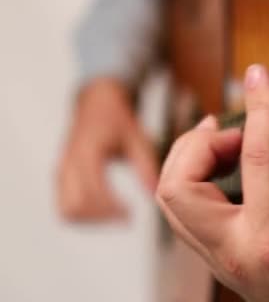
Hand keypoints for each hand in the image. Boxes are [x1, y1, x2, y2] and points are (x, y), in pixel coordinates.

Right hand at [57, 79, 158, 221]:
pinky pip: (64, 205)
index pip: (92, 192)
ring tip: (116, 216)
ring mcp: (61, 169)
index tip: (130, 215)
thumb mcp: (137, 138)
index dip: (111, 209)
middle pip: (76, 206)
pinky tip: (104, 212)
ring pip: (67, 209)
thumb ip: (145, 166)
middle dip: (102, 218)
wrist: (95, 103)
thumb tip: (155, 195)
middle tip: (126, 218)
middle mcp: (69, 162)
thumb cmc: (118, 120)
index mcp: (88, 152)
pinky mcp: (60, 175)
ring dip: (91, 220)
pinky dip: (82, 215)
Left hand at [156, 65, 268, 301]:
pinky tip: (224, 162)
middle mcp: (235, 255)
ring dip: (189, 158)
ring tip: (224, 137)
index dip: (260, 110)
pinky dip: (194, 176)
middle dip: (198, 144)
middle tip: (234, 128)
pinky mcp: (219, 257)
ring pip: (171, 200)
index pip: (256, 163)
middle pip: (178, 188)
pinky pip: (185, 211)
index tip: (260, 78)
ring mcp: (221, 260)